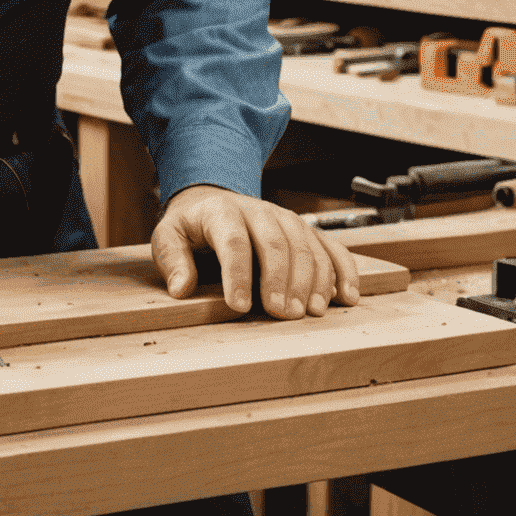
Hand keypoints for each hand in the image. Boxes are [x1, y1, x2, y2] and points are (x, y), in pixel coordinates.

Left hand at [152, 184, 359, 318]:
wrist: (214, 201)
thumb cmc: (193, 227)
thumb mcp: (169, 236)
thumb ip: (173, 259)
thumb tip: (181, 288)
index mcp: (221, 211)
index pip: (233, 240)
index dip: (237, 273)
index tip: (238, 306)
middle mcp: (258, 211)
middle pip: (276, 242)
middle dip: (280, 279)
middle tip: (281, 314)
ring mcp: (286, 219)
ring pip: (306, 245)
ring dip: (312, 280)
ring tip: (309, 313)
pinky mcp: (306, 231)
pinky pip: (330, 247)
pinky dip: (343, 270)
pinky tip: (346, 297)